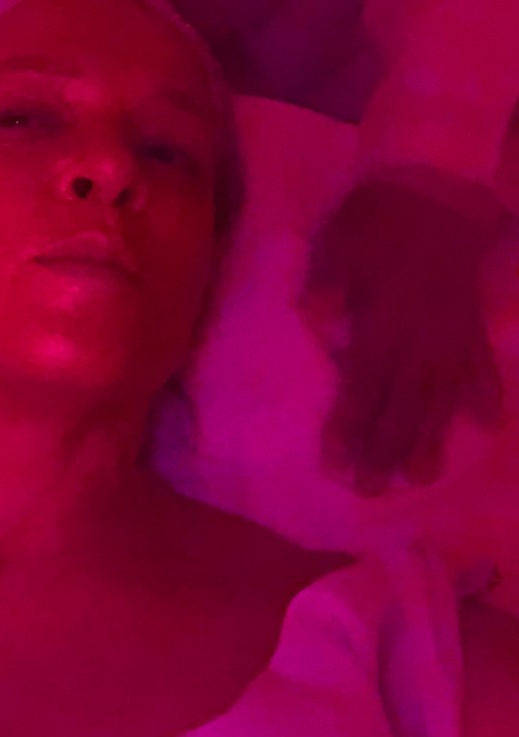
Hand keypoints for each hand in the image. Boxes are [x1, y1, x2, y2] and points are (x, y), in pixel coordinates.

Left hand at [300, 168, 510, 496]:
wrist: (437, 182)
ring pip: (441, 396)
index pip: (363, 385)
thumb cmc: (379, 218)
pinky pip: (482, 366)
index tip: (336, 464)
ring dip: (431, 436)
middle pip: (403, 403)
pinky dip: (485, 396)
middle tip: (373, 491)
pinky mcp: (472, 321)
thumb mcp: (341, 243)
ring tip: (424, 477)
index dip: (349, 426)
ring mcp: (453, 333)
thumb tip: (312, 316)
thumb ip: (329, 284)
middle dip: (385, 448)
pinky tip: (487, 427)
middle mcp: (423, 338)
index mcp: (386, 322)